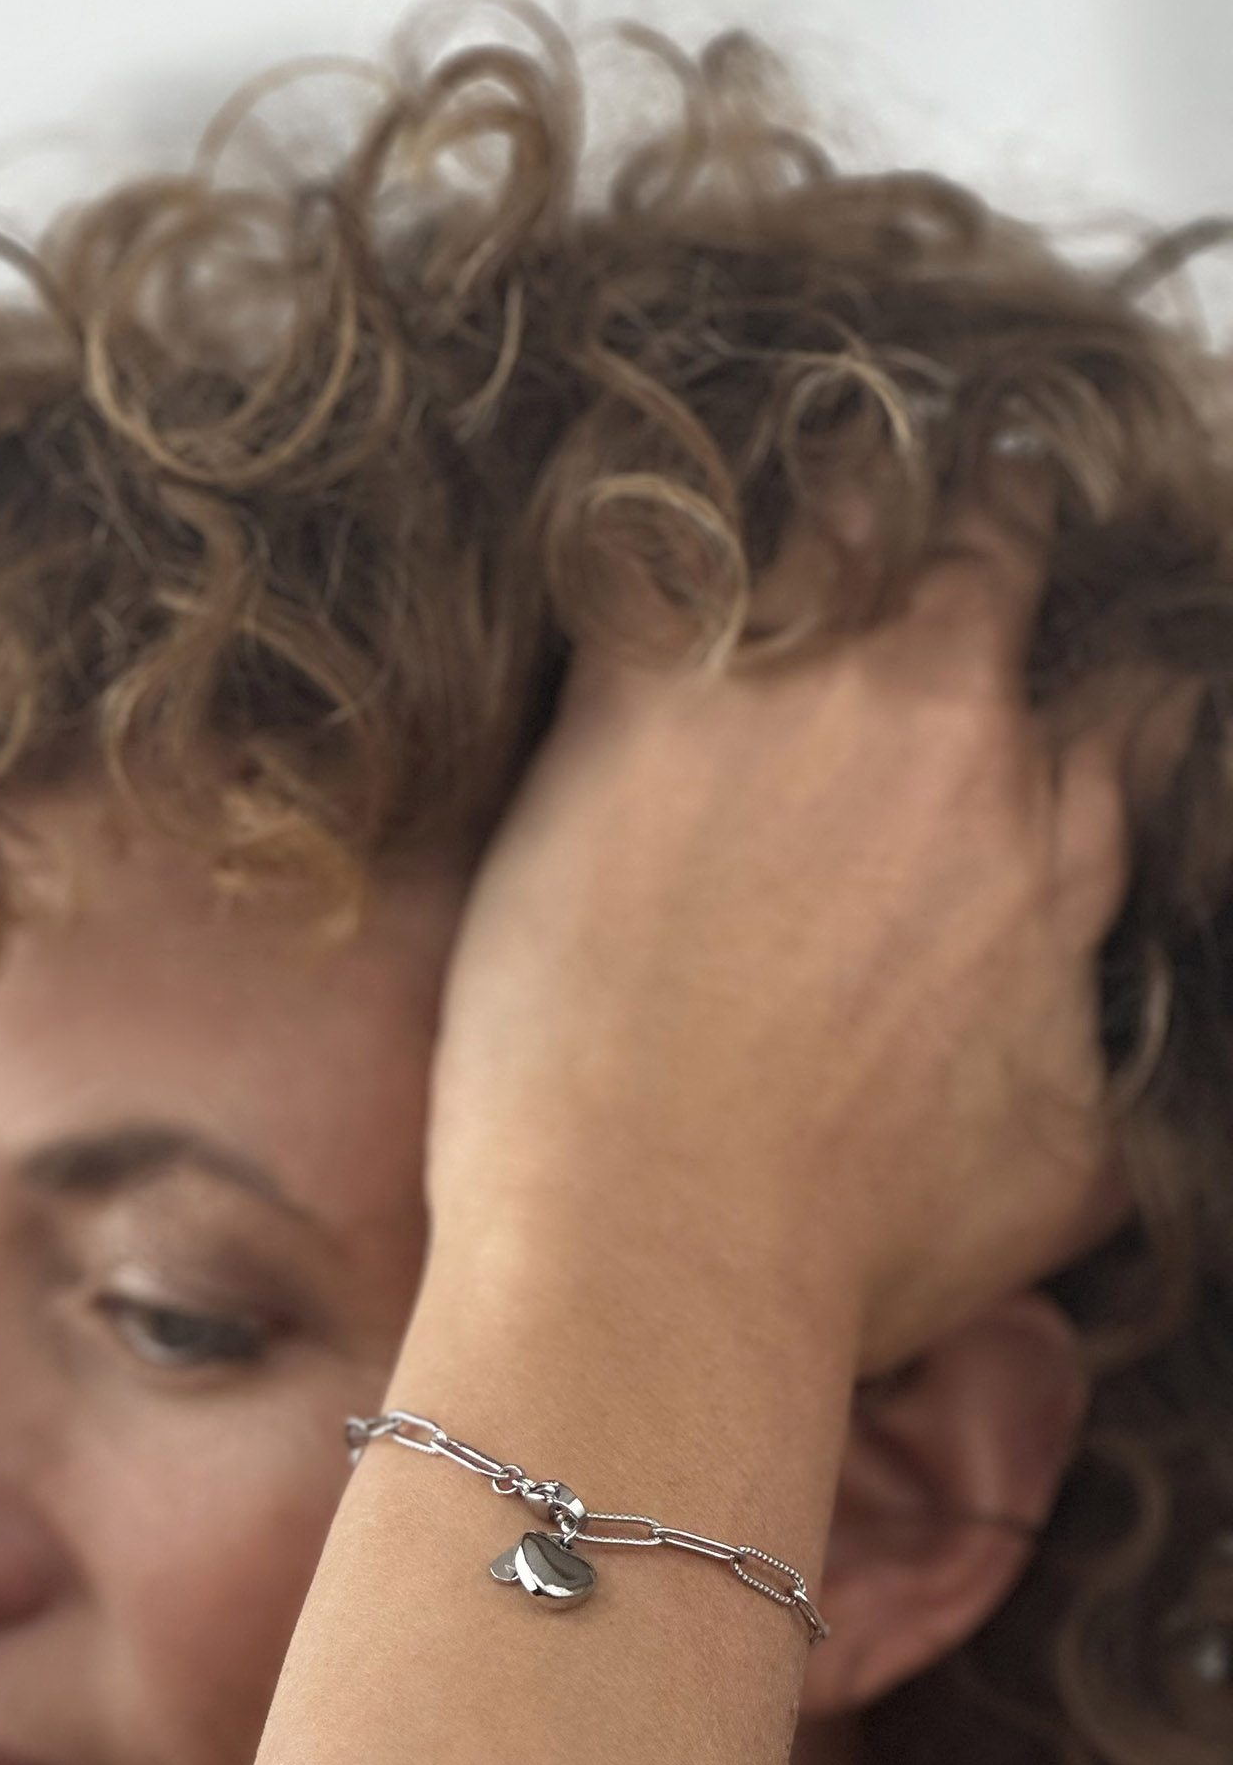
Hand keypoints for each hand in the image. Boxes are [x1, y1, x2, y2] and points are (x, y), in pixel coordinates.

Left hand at [427, 520, 1151, 1372]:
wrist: (663, 1253)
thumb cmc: (847, 1252)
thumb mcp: (1068, 1176)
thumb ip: (1122, 1060)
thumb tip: (1140, 1033)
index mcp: (1057, 842)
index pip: (1116, 693)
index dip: (1069, 679)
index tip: (1019, 688)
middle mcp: (955, 737)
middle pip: (988, 558)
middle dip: (962, 546)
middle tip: (901, 567)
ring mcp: (800, 698)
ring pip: (840, 512)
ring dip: (816, 520)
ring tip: (766, 545)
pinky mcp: (637, 702)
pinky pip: (651, 538)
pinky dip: (644, 526)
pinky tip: (623, 543)